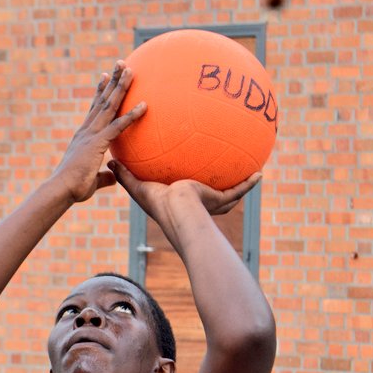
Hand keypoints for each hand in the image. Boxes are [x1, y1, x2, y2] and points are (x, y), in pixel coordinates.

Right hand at [50, 61, 146, 203]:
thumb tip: (114, 175)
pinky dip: (131, 115)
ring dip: (121, 87)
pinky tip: (145, 105)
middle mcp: (86, 131)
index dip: (100, 93)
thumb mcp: (92, 180)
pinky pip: (118, 126)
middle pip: (102, 100)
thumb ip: (104, 176)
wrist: (60, 190)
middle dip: (112, 81)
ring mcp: (91, 135)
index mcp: (82, 137)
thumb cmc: (73, 189)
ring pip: (109, 106)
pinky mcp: (97, 143)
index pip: (93, 110)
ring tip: (130, 70)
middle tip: (121, 63)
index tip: (105, 77)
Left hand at [108, 159, 261, 220]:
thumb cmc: (159, 204)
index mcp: (178, 201)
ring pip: (229, 194)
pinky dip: (250, 184)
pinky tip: (260, 173)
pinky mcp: (220, 200)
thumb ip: (126, 175)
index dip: (183, 187)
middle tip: (219, 173)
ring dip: (239, 184)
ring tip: (249, 170)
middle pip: (210, 194)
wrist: (178, 211)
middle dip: (216, 186)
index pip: (183, 193)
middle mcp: (197, 203)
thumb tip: (111, 161)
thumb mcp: (139, 188)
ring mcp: (211, 203)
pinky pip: (239, 190)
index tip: (184, 180)